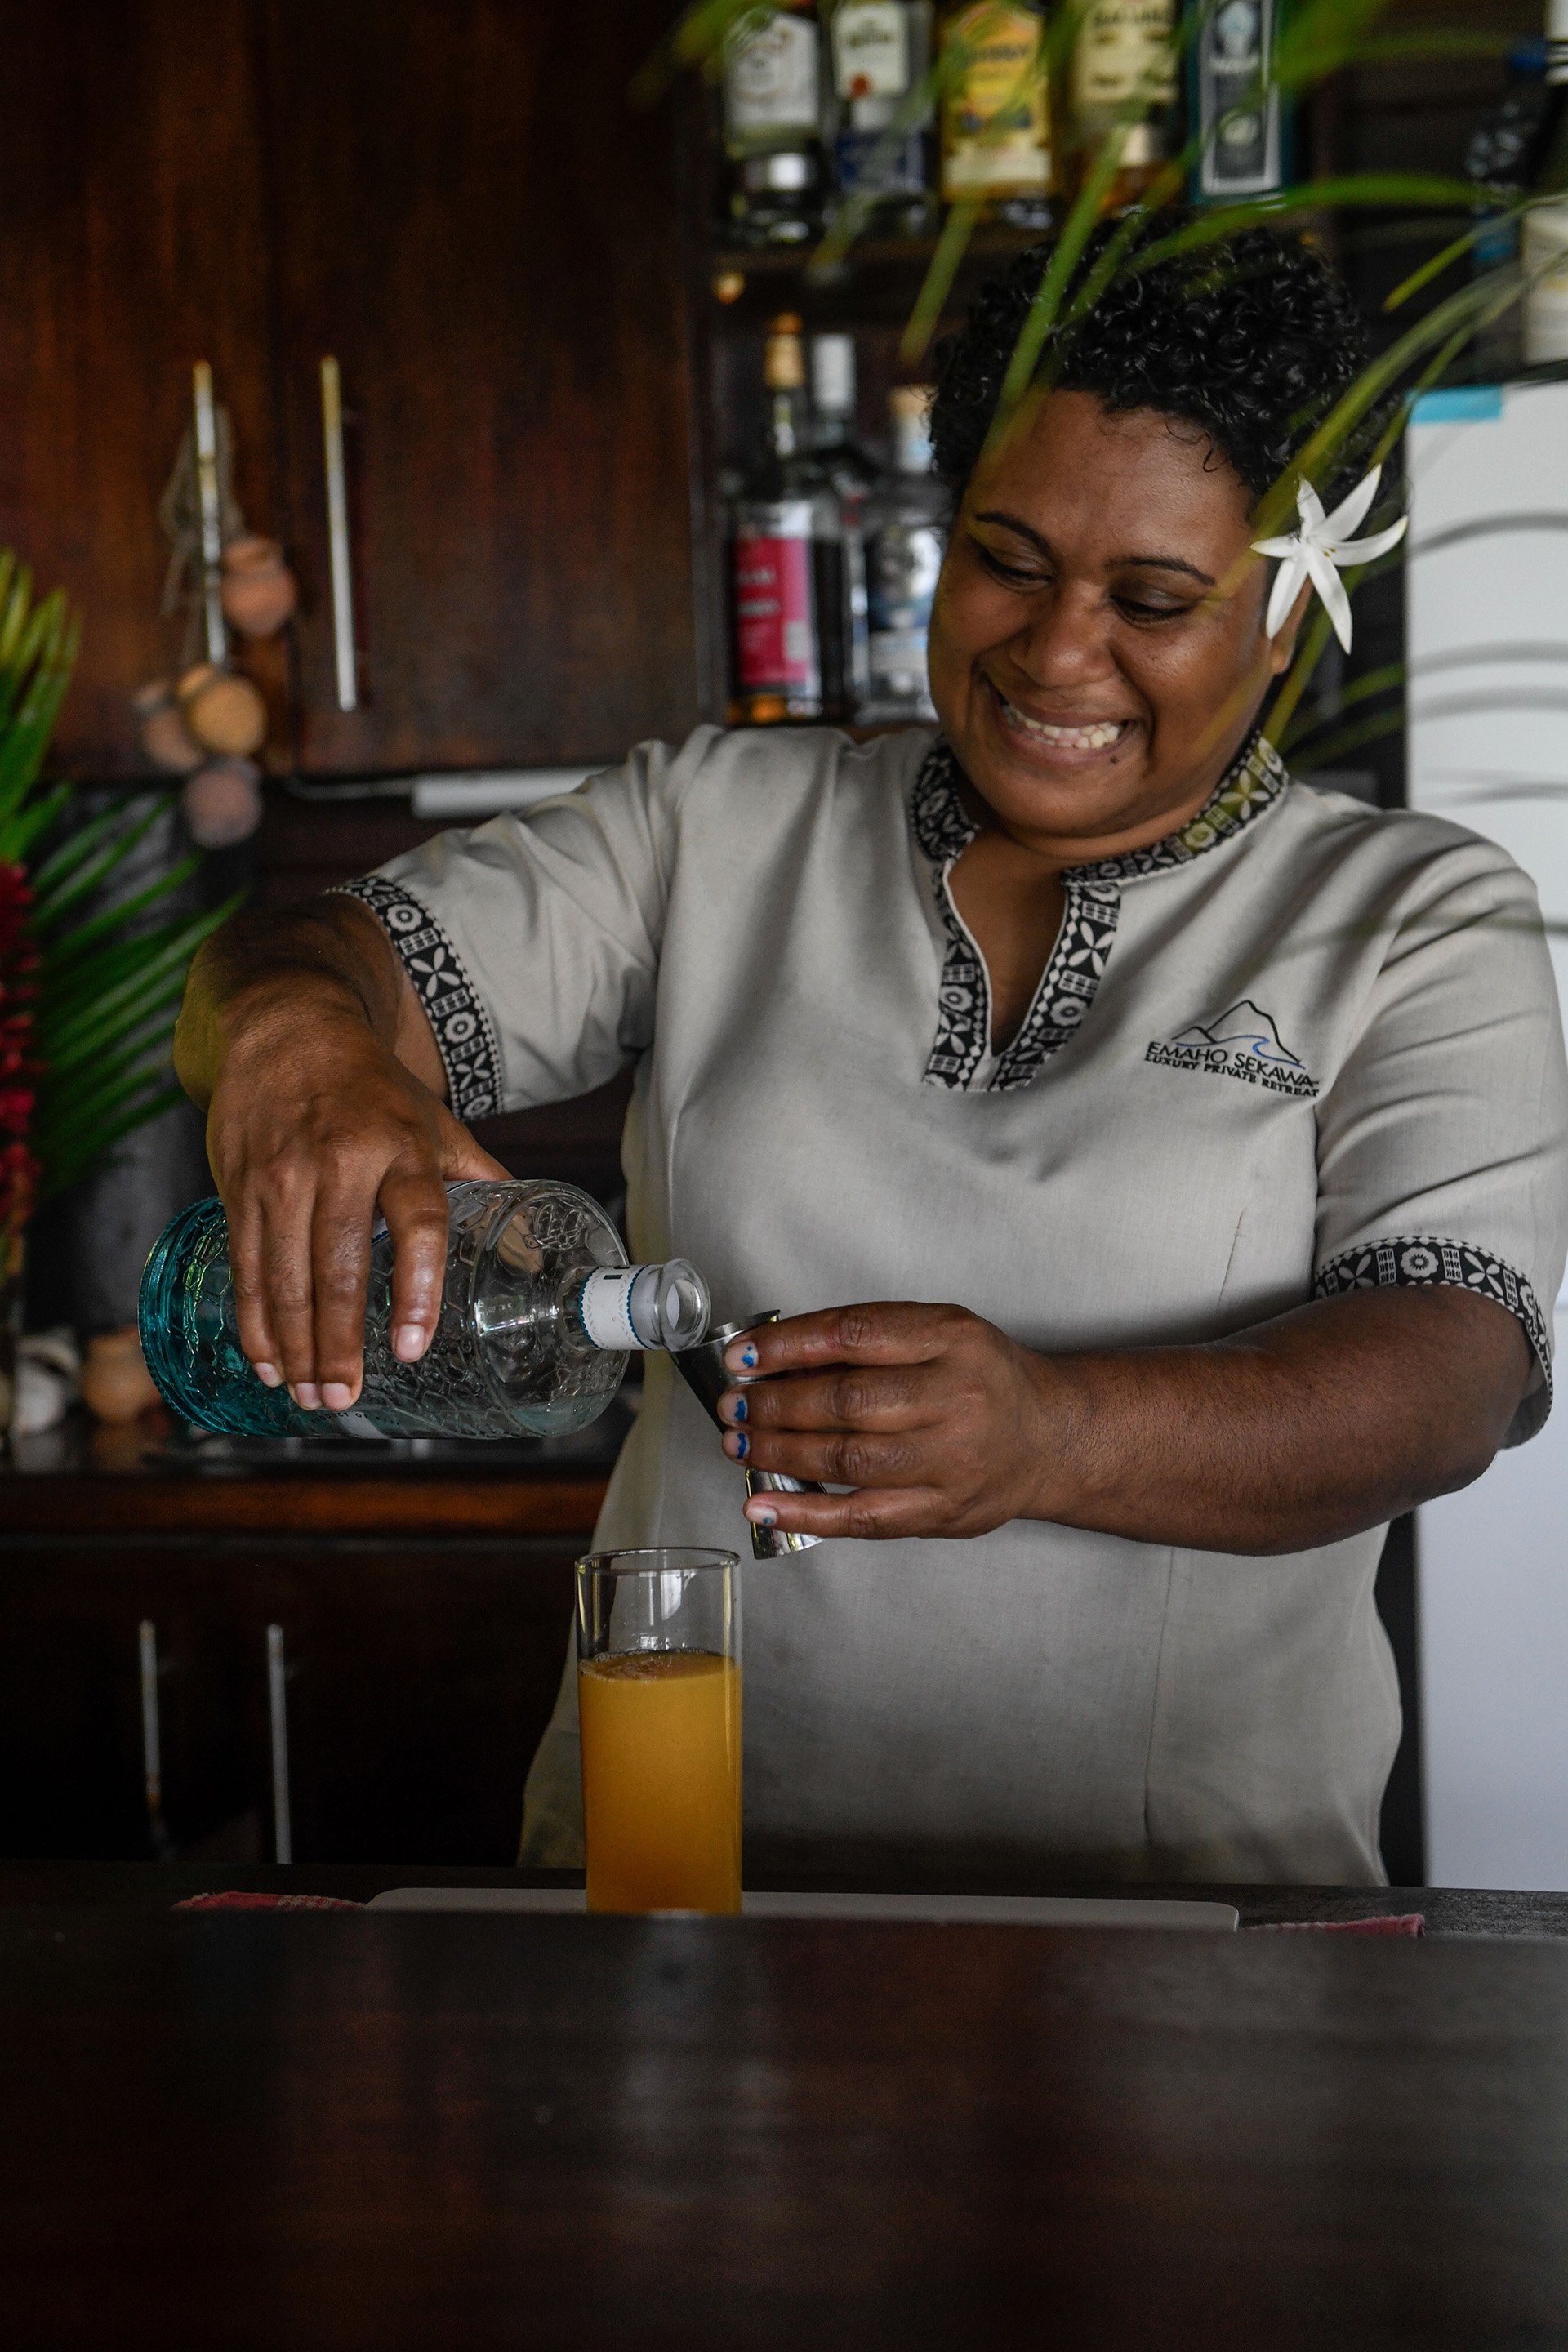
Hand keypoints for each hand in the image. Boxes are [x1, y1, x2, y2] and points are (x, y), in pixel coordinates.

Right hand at [203, 994, 505, 1410]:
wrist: (286, 1027)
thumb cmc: (370, 1087)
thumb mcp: (434, 1122)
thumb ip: (479, 1181)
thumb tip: (531, 1245)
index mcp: (402, 1148)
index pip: (417, 1224)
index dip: (417, 1289)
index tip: (411, 1346)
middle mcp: (339, 1162)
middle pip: (339, 1266)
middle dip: (338, 1343)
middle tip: (345, 1397)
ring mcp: (282, 1174)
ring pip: (285, 1275)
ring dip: (294, 1345)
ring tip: (309, 1396)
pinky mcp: (239, 1184)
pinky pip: (246, 1263)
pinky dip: (254, 1319)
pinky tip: (267, 1359)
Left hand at [715, 1302, 1056, 1541]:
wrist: (1051, 1437)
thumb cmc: (983, 1379)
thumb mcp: (941, 1332)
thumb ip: (871, 1340)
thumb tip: (776, 1359)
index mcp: (952, 1338)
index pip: (854, 1334)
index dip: (788, 1344)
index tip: (742, 1354)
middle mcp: (956, 1397)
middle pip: (846, 1401)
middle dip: (776, 1403)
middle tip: (734, 1403)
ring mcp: (951, 1460)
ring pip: (849, 1459)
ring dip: (780, 1451)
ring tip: (740, 1442)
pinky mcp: (943, 1511)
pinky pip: (863, 1517)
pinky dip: (805, 1513)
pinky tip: (762, 1503)